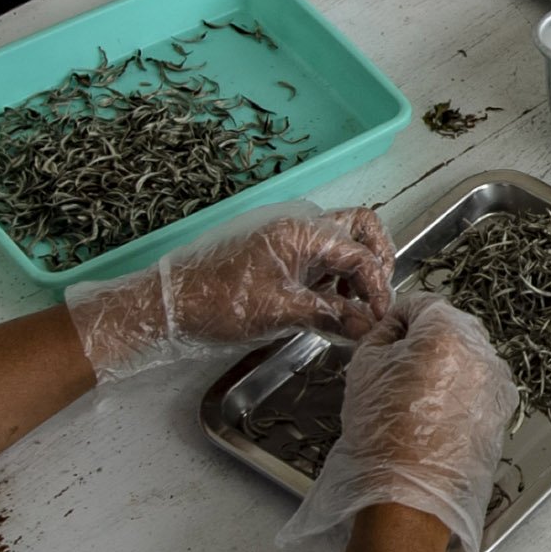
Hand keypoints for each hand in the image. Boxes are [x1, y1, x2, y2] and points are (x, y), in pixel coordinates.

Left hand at [64, 205, 396, 380]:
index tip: (381, 318)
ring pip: (339, 240)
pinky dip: (331, 277)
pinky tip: (326, 306)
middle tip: (375, 298)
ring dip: (354, 270)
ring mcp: (285, 235)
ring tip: (351, 309)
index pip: (360, 254)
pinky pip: (317, 255)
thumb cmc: (218, 304)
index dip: (378, 288)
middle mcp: (298, 223)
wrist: (168, 305)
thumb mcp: (282, 314)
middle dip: (375, 259)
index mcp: (302, 231)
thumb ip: (333, 317)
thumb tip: (371, 328)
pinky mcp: (274, 250)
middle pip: (358, 227)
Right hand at [285, 297, 517, 551]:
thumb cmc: (383, 432)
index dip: (400, 315)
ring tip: (417, 396)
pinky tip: (436, 415)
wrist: (409, 493)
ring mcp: (496, 382)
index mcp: (446, 331)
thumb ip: (383, 334)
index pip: (424, 302)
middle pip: (452, 327)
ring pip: (468, 357)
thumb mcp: (364, 367)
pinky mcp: (502, 411)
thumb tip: (394, 327)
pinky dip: (461, 391)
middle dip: (426, 338)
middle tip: (398, 365)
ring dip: (446, 365)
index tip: (388, 331)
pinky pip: (479, 386)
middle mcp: (481, 351)